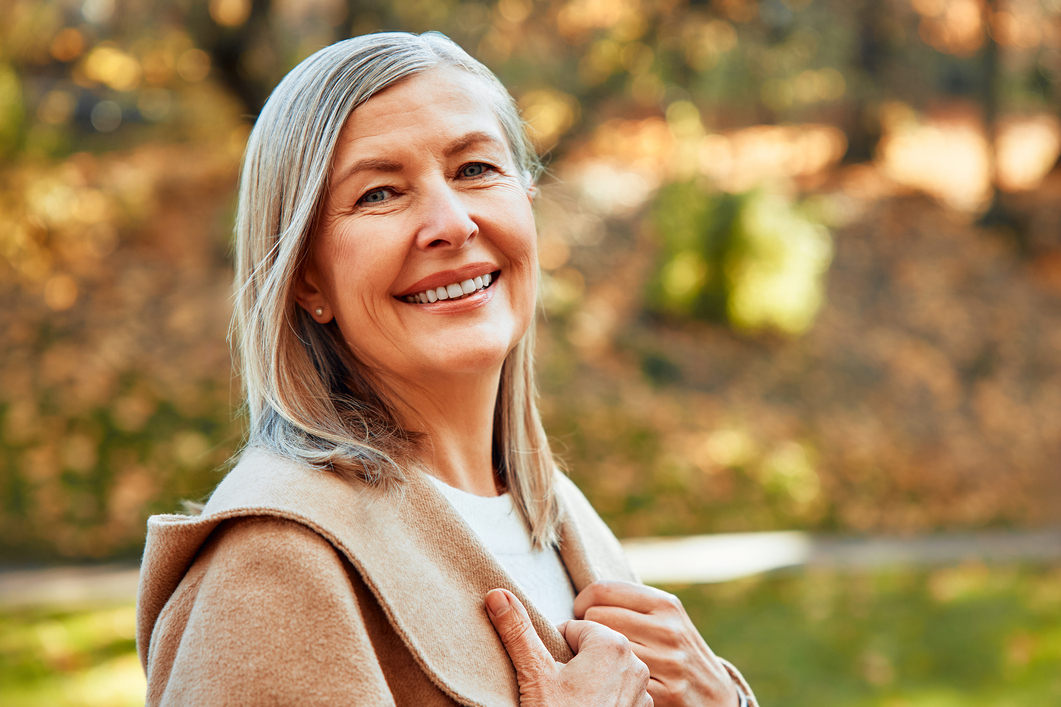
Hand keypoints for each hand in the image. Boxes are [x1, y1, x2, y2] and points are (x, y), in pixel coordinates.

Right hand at [486, 588, 651, 706]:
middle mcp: (635, 662)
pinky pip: (620, 693)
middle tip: (558, 691)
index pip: (574, 629)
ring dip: (589, 681)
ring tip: (572, 704)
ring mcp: (642, 690)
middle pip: (592, 648)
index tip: (548, 673)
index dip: (554, 649)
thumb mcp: (533, 673)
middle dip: (573, 664)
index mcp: (611, 643)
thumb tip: (497, 593)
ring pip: (606, 671)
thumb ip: (518, 630)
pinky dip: (604, 700)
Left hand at [574, 580, 740, 706]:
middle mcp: (668, 630)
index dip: (582, 602)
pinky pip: (619, 679)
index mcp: (665, 604)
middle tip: (590, 639)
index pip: (603, 590)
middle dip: (587, 629)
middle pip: (597, 618)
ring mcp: (669, 663)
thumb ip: (634, 603)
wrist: (714, 695)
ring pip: (604, 650)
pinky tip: (613, 680)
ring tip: (599, 659)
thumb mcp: (667, 618)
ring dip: (594, 656)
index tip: (581, 614)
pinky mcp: (666, 693)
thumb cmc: (677, 650)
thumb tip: (588, 594)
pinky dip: (610, 680)